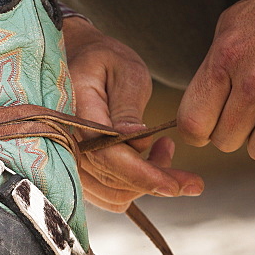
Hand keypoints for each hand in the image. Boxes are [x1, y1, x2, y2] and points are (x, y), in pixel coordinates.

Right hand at [63, 17, 203, 211]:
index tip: (177, 185)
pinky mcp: (75, 168)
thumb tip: (135, 141)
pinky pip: (104, 194)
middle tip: (192, 178)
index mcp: (73, 109)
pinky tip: (148, 161)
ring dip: (145, 184)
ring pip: (109, 194)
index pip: (106, 154)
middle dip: (154, 184)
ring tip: (165, 150)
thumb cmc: (106, 60)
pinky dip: (131, 187)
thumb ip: (128, 107)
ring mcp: (66, 157)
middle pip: (110, 180)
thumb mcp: (127, 71)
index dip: (142, 175)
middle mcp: (63, 139)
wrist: (80, 60)